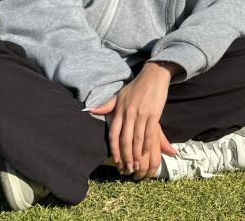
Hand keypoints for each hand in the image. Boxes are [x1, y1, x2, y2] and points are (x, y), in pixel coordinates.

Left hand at [87, 62, 179, 178]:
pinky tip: (146, 152)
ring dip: (136, 154)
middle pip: (125, 140)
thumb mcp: (119, 95)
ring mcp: (142, 114)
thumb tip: (89, 110)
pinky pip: (149, 133)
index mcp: (120, 110)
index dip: (114, 149)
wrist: (153, 75)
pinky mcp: (154, 114)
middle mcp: (129, 113)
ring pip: (137, 139)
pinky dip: (147, 144)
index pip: (113, 134)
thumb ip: (106, 106)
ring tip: (136, 165)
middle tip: (127, 168)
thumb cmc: (136, 86)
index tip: (115, 161)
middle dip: (126, 156)